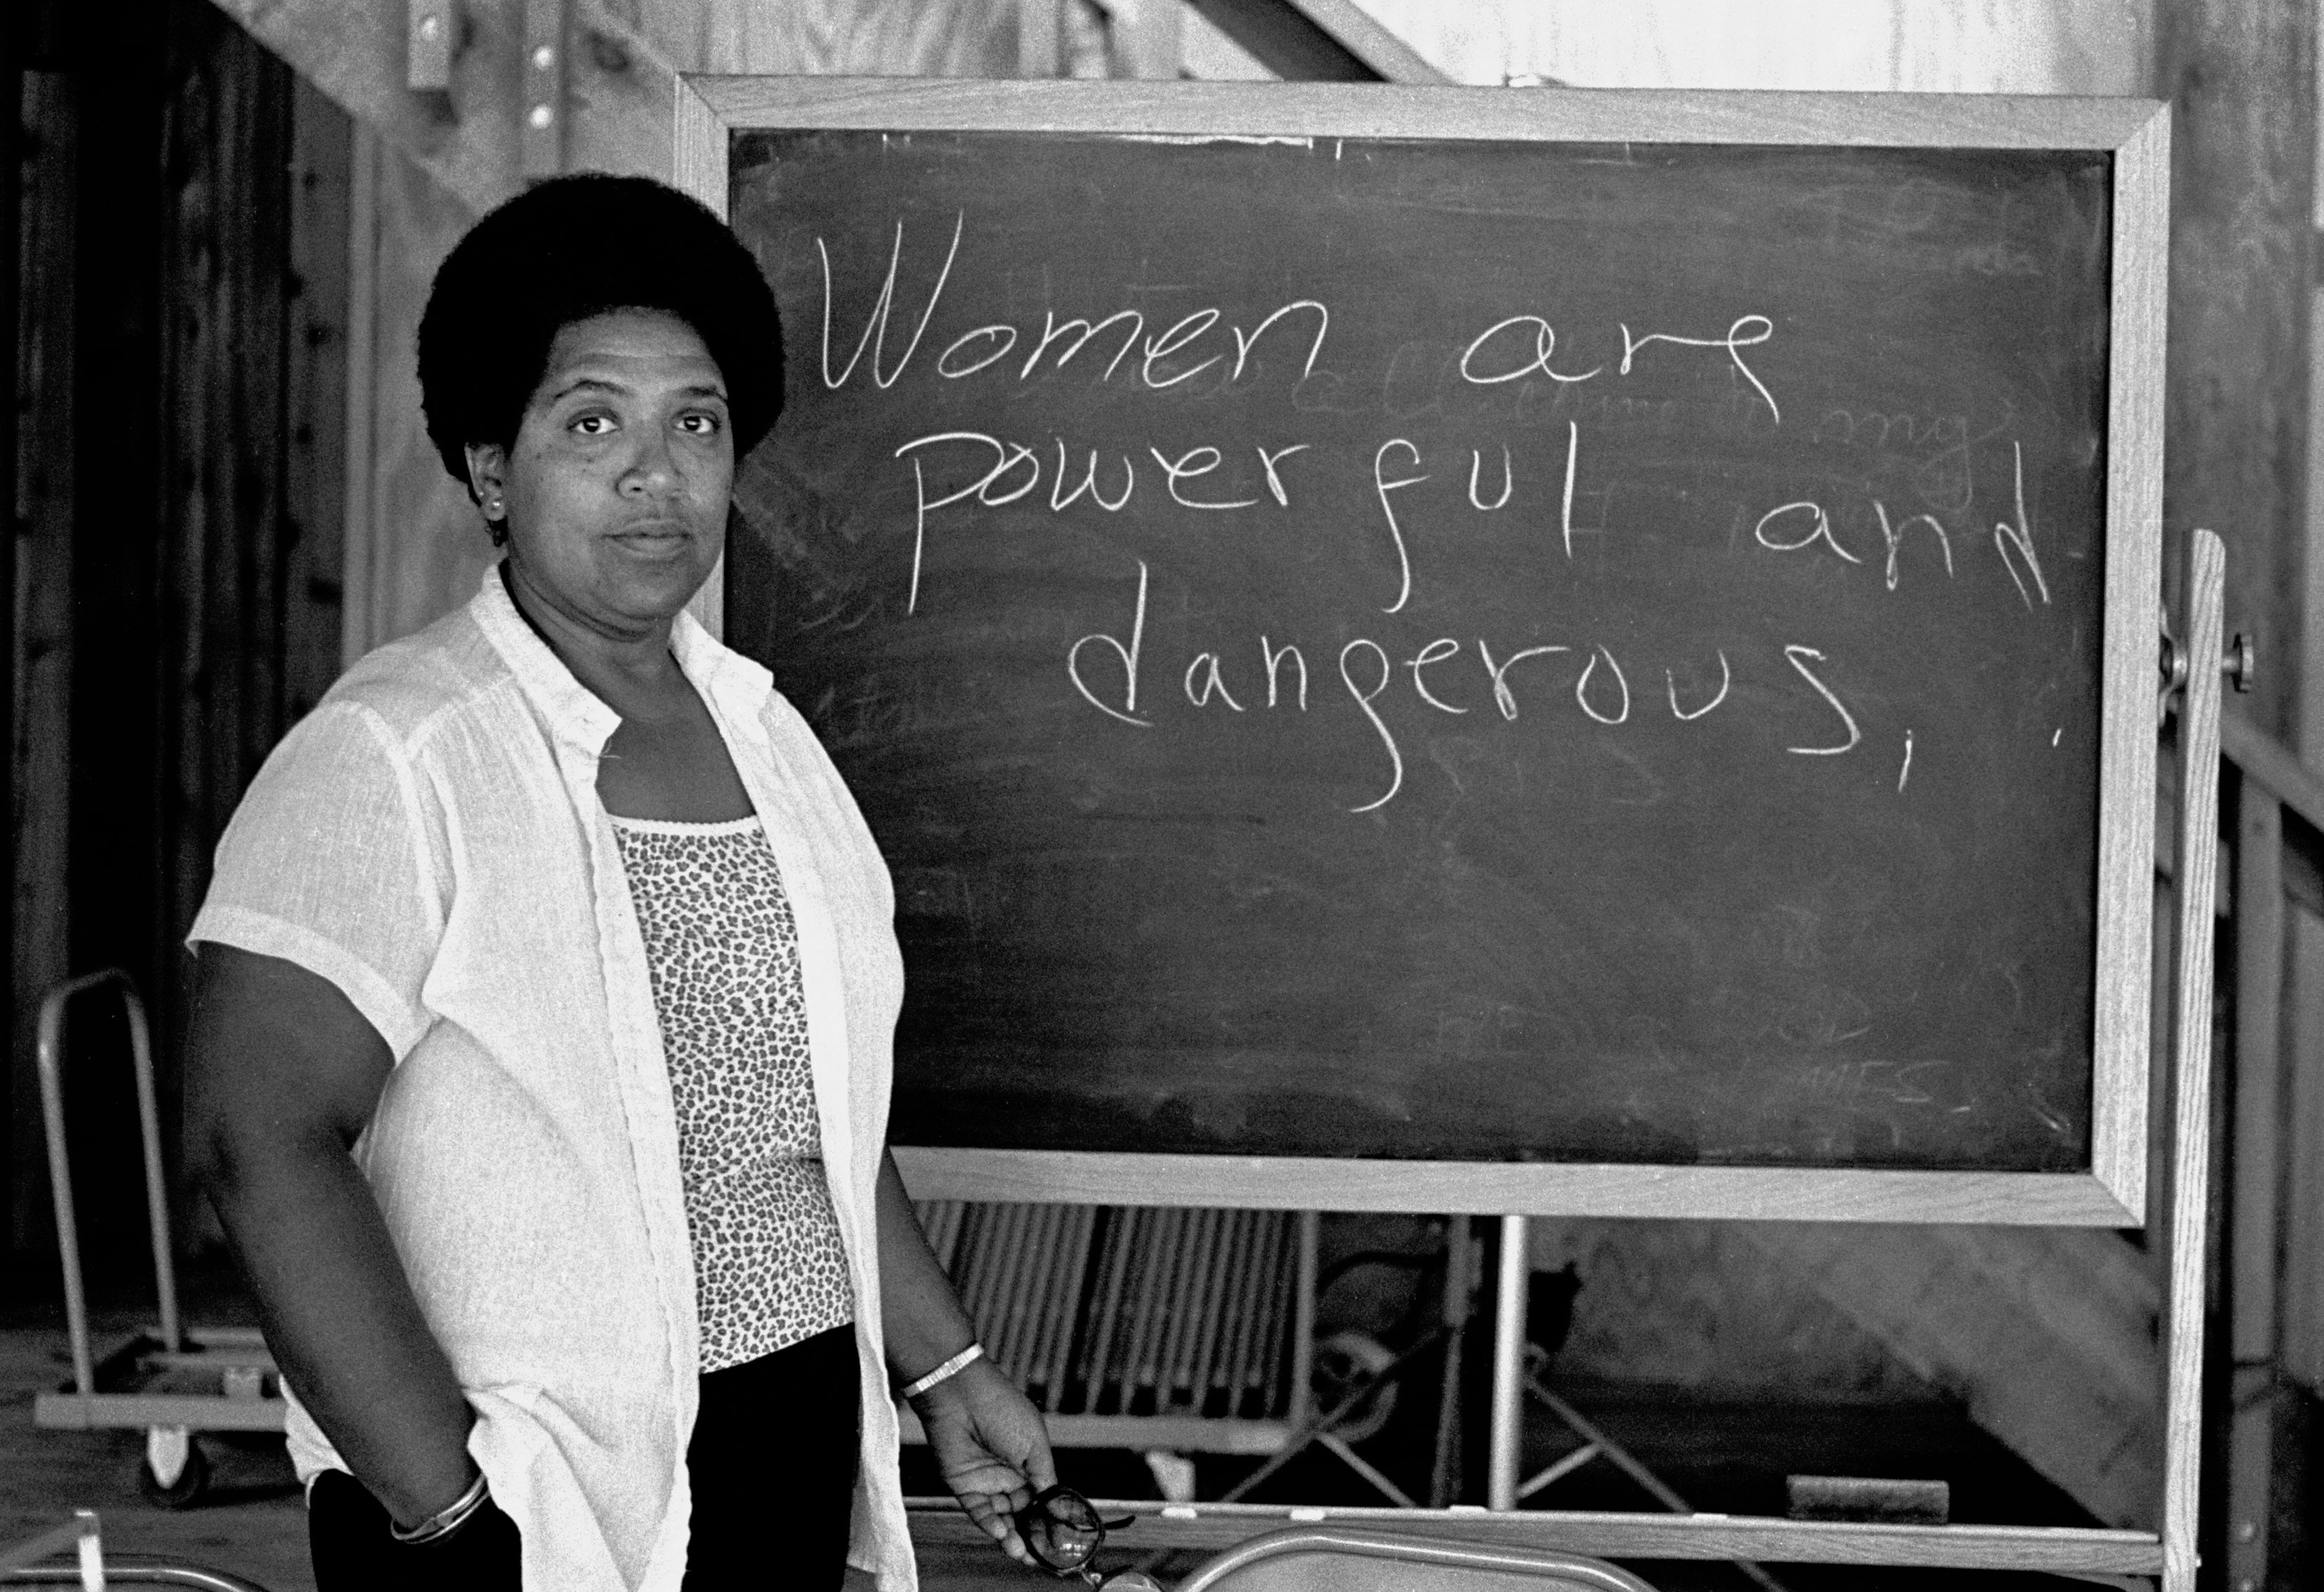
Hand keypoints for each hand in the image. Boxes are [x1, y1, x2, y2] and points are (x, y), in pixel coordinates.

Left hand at [909, 1358, 1056, 1565]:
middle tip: (1038, 1555)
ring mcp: (987, 1482)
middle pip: (1022, 1513)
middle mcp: (1009, 1475)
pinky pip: (980, 1512)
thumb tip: (1056, 1506)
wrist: (962, 1396)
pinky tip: (1003, 1533)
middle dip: (1031, 1535)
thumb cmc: (1003, 1409)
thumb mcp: (1035, 1444)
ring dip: (1012, 1536)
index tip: (1057, 1539)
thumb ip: (1045, 1479)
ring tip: (1021, 1553)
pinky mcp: (965, 1486)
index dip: (1048, 1519)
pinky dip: (991, 1525)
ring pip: (1002, 1517)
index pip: (1042, 1499)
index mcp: (1030, 1463)